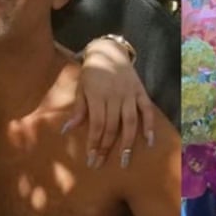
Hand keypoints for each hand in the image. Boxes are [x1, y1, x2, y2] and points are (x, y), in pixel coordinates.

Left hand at [65, 37, 155, 168]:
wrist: (110, 51)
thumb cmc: (92, 72)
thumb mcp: (81, 88)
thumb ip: (78, 110)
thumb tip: (66, 130)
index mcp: (97, 95)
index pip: (96, 124)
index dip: (94, 143)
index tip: (91, 159)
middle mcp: (114, 96)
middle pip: (112, 126)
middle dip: (106, 148)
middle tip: (101, 164)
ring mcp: (129, 94)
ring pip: (130, 122)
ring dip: (127, 143)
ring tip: (124, 160)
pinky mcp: (141, 92)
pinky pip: (147, 110)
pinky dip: (149, 125)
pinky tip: (149, 141)